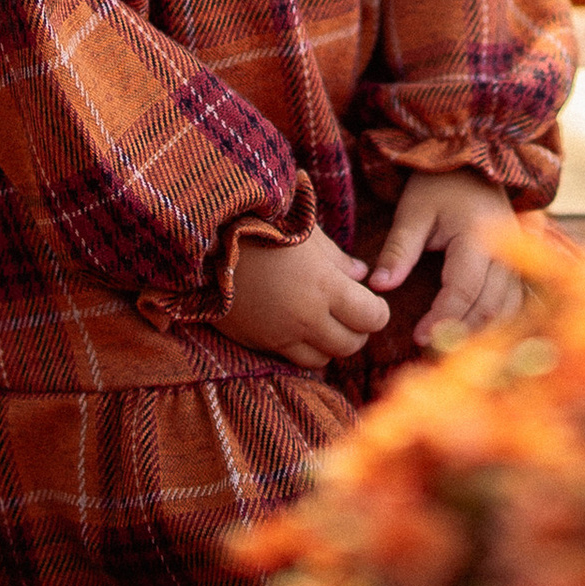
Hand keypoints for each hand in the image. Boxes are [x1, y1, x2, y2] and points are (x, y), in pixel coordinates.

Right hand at [216, 222, 390, 372]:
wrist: (206, 239)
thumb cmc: (262, 225)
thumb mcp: (307, 233)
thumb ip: (338, 259)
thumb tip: (363, 274)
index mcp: (324, 286)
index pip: (371, 317)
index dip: (378, 311)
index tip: (373, 301)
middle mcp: (306, 317)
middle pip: (351, 345)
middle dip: (358, 331)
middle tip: (352, 313)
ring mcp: (280, 334)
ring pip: (323, 360)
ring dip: (330, 345)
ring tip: (324, 322)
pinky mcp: (257, 342)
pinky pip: (291, 360)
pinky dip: (303, 350)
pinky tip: (298, 329)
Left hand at [369, 168, 525, 349]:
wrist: (471, 164)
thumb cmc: (438, 186)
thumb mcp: (412, 211)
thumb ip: (399, 249)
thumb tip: (379, 286)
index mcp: (477, 235)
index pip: (464, 289)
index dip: (443, 318)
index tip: (418, 337)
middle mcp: (505, 251)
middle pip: (489, 306)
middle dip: (460, 332)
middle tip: (429, 349)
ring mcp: (516, 260)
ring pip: (505, 310)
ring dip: (479, 332)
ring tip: (446, 346)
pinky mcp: (517, 267)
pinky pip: (512, 304)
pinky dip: (494, 323)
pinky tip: (470, 334)